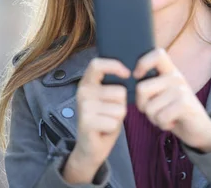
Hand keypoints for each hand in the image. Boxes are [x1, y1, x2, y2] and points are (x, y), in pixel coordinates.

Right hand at [63, 58, 129, 183]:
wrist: (90, 147)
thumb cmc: (103, 119)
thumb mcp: (107, 98)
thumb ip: (113, 85)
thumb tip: (128, 73)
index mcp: (87, 83)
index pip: (97, 64)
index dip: (114, 65)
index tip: (127, 73)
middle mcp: (83, 92)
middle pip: (119, 91)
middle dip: (121, 104)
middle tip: (109, 112)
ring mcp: (84, 107)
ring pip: (120, 107)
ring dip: (118, 117)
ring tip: (106, 120)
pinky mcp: (87, 122)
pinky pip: (115, 121)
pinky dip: (114, 127)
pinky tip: (103, 129)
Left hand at [133, 49, 210, 152]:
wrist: (200, 129)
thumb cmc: (175, 112)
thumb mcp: (164, 94)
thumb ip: (151, 85)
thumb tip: (131, 79)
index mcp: (170, 71)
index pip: (157, 54)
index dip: (143, 63)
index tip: (137, 76)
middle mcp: (176, 77)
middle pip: (142, 88)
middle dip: (142, 106)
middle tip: (155, 111)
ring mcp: (181, 89)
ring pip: (149, 107)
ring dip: (154, 118)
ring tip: (166, 117)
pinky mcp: (184, 104)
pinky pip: (160, 117)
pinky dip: (163, 124)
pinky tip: (172, 122)